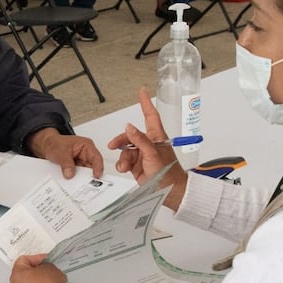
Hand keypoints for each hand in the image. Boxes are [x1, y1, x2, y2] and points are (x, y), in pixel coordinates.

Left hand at [27, 127, 102, 178]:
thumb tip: (70, 174)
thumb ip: (66, 163)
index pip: (96, 157)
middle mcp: (86, 154)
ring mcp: (81, 162)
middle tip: (87, 184)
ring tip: (79, 185)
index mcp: (86, 146)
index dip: (98, 167)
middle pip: (92, 167)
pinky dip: (76, 179)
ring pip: (86, 173)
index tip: (96, 176)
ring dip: (82, 178)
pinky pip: (78, 175)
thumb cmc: (55, 143)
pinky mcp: (76, 168)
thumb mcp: (61, 151)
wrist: (46, 146)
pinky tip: (73, 183)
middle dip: (90, 176)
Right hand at [105, 88, 187, 208]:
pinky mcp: (137, 166)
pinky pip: (125, 160)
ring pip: (126, 150)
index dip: (145, 103)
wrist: (169, 191)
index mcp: (157, 137)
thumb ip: (139, 140)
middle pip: (131, 135)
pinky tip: (125, 169)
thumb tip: (129, 127)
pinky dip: (123, 164)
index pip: (150, 115)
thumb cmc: (168, 173)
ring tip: (124, 166)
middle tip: (113, 144)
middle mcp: (149, 144)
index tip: (141, 91)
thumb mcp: (153, 154)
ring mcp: (143, 155)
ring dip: (123, 157)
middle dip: (121, 140)